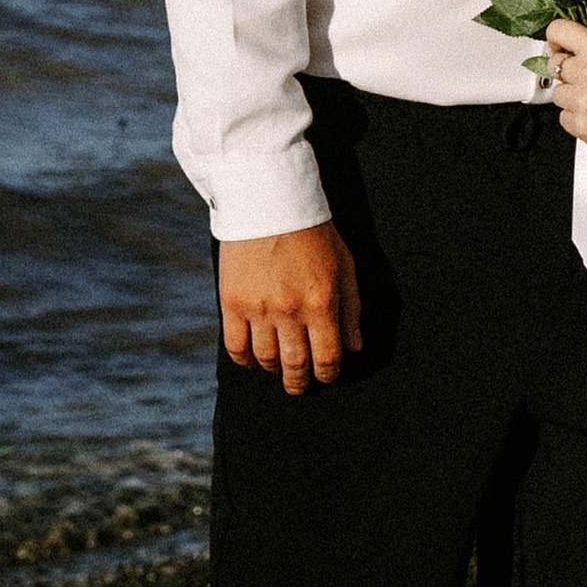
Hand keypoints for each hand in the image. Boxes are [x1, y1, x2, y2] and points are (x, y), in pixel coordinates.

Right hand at [217, 220, 360, 394]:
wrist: (270, 202)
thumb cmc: (314, 233)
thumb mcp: (345, 266)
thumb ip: (352, 310)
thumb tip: (354, 348)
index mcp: (322, 303)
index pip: (327, 358)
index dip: (328, 374)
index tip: (327, 375)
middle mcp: (290, 311)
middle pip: (295, 365)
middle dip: (301, 382)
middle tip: (300, 385)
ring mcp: (259, 308)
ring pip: (266, 359)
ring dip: (274, 370)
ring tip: (278, 369)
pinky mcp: (232, 303)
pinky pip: (236, 347)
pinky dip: (245, 360)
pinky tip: (253, 359)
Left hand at [543, 20, 586, 156]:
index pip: (557, 30)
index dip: (556, 38)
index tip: (560, 46)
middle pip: (554, 65)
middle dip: (568, 70)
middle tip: (586, 77)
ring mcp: (582, 100)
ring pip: (558, 93)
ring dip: (572, 95)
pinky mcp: (582, 125)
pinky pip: (564, 118)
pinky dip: (576, 117)